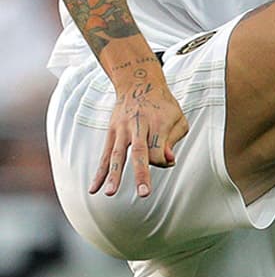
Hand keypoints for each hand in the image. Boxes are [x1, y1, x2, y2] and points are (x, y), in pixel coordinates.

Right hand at [90, 58, 188, 197]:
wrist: (138, 83)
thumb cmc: (163, 105)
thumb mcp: (177, 118)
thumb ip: (174, 140)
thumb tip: (169, 161)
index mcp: (159, 122)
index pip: (160, 151)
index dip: (163, 160)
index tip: (167, 159)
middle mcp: (139, 126)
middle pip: (140, 152)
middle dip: (142, 173)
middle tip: (144, 193)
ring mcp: (122, 129)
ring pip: (118, 155)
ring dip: (114, 175)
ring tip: (109, 194)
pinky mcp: (111, 132)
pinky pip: (105, 155)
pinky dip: (99, 172)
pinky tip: (93, 189)